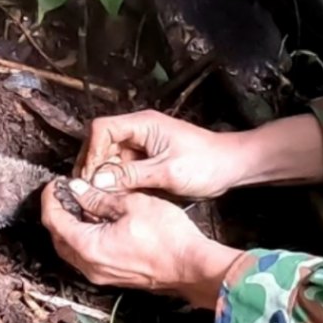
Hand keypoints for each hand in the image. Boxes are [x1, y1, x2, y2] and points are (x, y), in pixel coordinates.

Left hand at [40, 179, 243, 308]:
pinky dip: (85, 237)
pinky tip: (97, 221)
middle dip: (58, 211)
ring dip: (71, 225)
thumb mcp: (132, 204)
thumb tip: (79, 190)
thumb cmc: (169, 238)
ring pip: (71, 248)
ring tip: (81, 203)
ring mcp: (101, 275)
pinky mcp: (113, 276)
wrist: (191, 266)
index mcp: (89, 247)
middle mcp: (90, 266)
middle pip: (58, 237)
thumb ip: (100, 197)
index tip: (56, 183)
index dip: (51, 197)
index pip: (53, 220)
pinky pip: (87, 256)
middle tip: (65, 192)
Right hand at [75, 110, 246, 200]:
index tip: (91, 175)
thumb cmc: (207, 162)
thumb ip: (132, 175)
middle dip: (94, 166)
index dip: (91, 152)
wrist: (232, 166)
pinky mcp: (148, 160)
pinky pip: (124, 169)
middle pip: (102, 144)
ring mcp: (143, 145)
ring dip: (106, 177)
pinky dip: (119, 183)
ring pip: (111, 159)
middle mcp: (139, 132)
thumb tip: (98, 179)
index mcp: (143, 124)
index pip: (102, 129)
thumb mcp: (168, 171)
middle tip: (90, 190)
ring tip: (103, 197)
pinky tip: (118, 197)